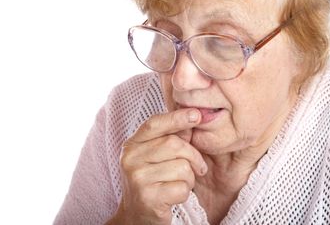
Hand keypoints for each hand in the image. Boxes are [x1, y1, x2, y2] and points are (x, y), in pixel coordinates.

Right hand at [108, 109, 206, 224]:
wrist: (136, 216)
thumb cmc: (151, 182)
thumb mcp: (156, 157)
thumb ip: (171, 137)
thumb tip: (193, 117)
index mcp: (132, 144)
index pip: (155, 124)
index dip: (177, 118)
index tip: (196, 114)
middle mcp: (130, 159)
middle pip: (174, 144)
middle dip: (194, 156)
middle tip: (199, 167)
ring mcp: (137, 178)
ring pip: (182, 167)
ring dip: (189, 178)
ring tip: (179, 183)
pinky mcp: (148, 198)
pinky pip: (181, 188)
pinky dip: (185, 193)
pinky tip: (174, 196)